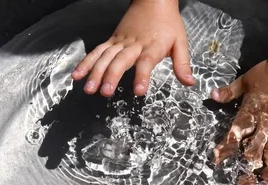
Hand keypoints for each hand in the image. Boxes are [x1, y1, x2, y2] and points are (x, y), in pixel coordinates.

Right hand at [71, 0, 194, 96]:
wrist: (153, 0)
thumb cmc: (168, 23)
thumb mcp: (180, 42)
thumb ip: (183, 64)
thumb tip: (190, 82)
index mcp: (151, 46)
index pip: (146, 62)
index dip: (142, 76)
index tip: (138, 91)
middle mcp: (133, 45)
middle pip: (121, 60)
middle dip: (111, 76)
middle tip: (105, 92)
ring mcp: (120, 42)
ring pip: (105, 56)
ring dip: (95, 72)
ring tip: (88, 88)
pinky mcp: (112, 40)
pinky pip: (97, 51)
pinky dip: (86, 62)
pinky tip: (77, 75)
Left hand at [211, 57, 267, 184]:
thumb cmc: (266, 73)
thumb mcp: (245, 81)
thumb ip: (229, 92)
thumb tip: (211, 96)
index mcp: (249, 113)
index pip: (234, 134)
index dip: (225, 148)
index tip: (217, 161)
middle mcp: (265, 123)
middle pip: (255, 148)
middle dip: (248, 166)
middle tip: (243, 184)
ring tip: (266, 181)